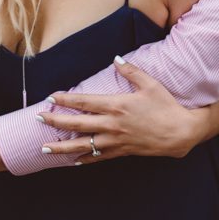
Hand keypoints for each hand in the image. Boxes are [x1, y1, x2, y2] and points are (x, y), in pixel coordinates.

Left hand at [37, 58, 212, 163]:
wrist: (180, 132)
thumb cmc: (166, 106)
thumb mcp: (150, 84)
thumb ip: (131, 71)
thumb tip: (116, 59)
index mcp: (116, 105)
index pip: (84, 102)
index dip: (65, 100)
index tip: (50, 98)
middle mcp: (112, 125)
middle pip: (77, 124)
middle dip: (55, 121)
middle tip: (38, 118)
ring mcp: (115, 141)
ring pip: (83, 145)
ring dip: (62, 146)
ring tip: (44, 148)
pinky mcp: (122, 152)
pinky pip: (98, 157)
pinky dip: (84, 159)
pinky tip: (73, 161)